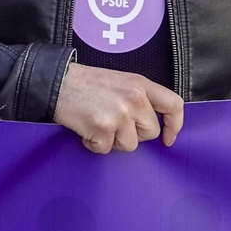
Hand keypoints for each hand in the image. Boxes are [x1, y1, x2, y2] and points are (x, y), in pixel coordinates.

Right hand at [52, 62, 183, 152]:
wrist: (56, 82)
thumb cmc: (85, 83)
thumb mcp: (120, 81)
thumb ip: (139, 98)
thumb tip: (150, 124)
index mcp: (140, 84)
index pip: (174, 105)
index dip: (174, 125)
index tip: (167, 138)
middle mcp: (134, 98)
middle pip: (149, 132)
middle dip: (133, 134)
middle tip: (113, 123)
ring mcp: (119, 113)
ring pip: (129, 145)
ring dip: (112, 141)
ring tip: (97, 123)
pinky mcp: (103, 127)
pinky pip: (106, 149)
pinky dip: (94, 144)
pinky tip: (86, 129)